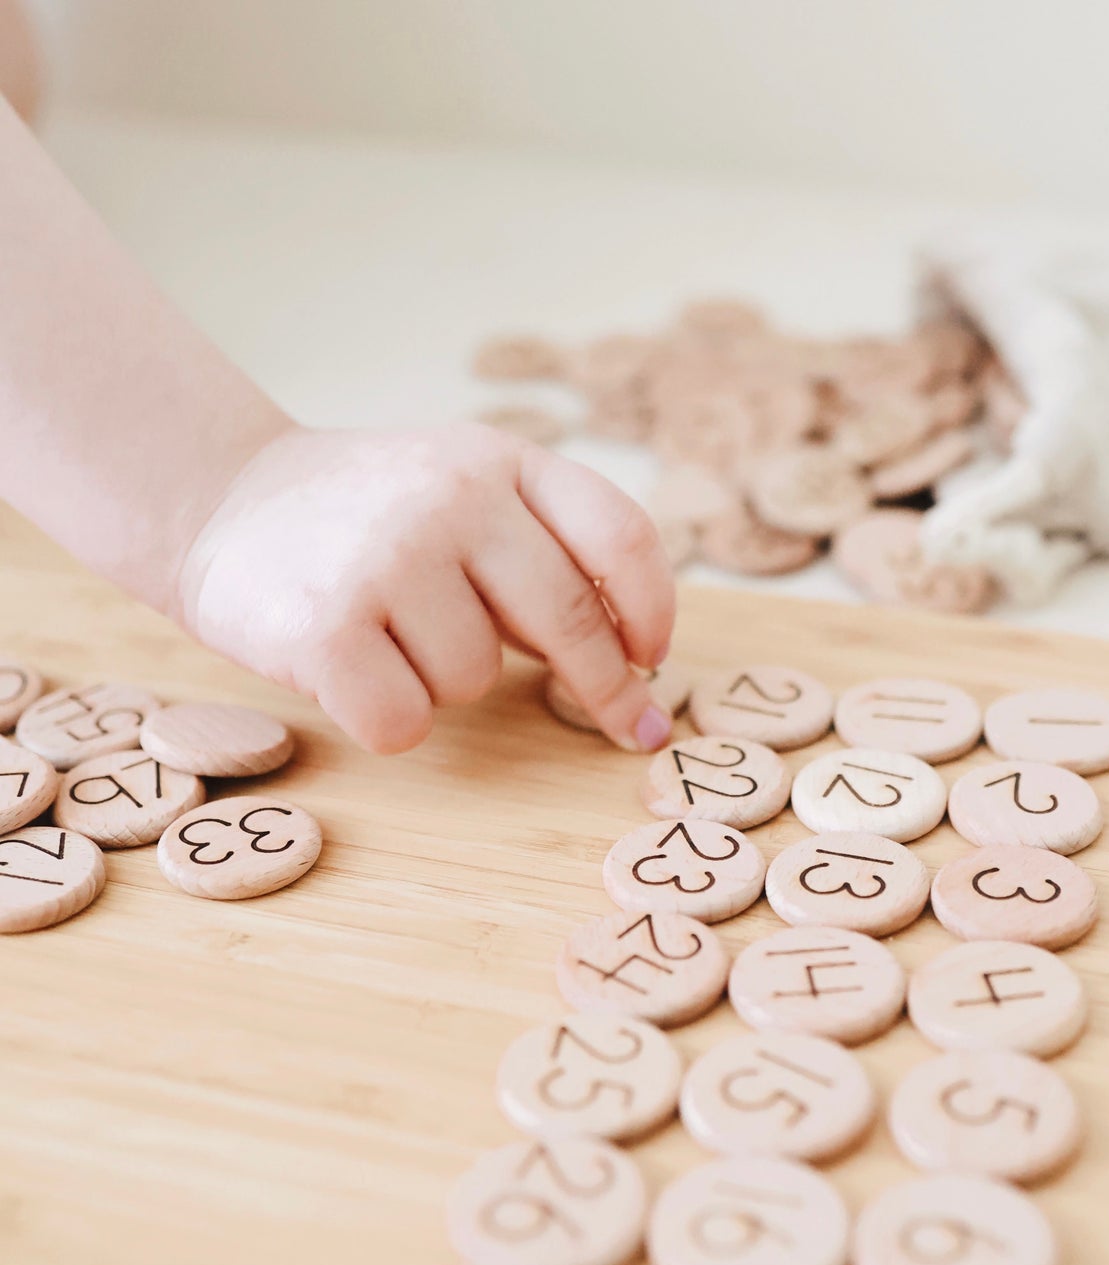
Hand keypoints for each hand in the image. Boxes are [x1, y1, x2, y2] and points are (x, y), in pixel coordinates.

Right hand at [173, 422, 675, 753]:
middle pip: (571, 620)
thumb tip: (631, 659)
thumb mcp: (464, 496)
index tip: (654, 659)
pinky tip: (352, 668)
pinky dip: (388, 718)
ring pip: (476, 680)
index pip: (618, 535)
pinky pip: (408, 722)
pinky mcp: (327, 626)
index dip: (653, 610)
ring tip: (390, 633)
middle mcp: (453, 497)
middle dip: (607, 687)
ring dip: (444, 681)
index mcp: (500, 460)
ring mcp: (390, 557)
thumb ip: (542, 555)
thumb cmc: (367, 521)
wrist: (218, 500)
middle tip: (629, 724)